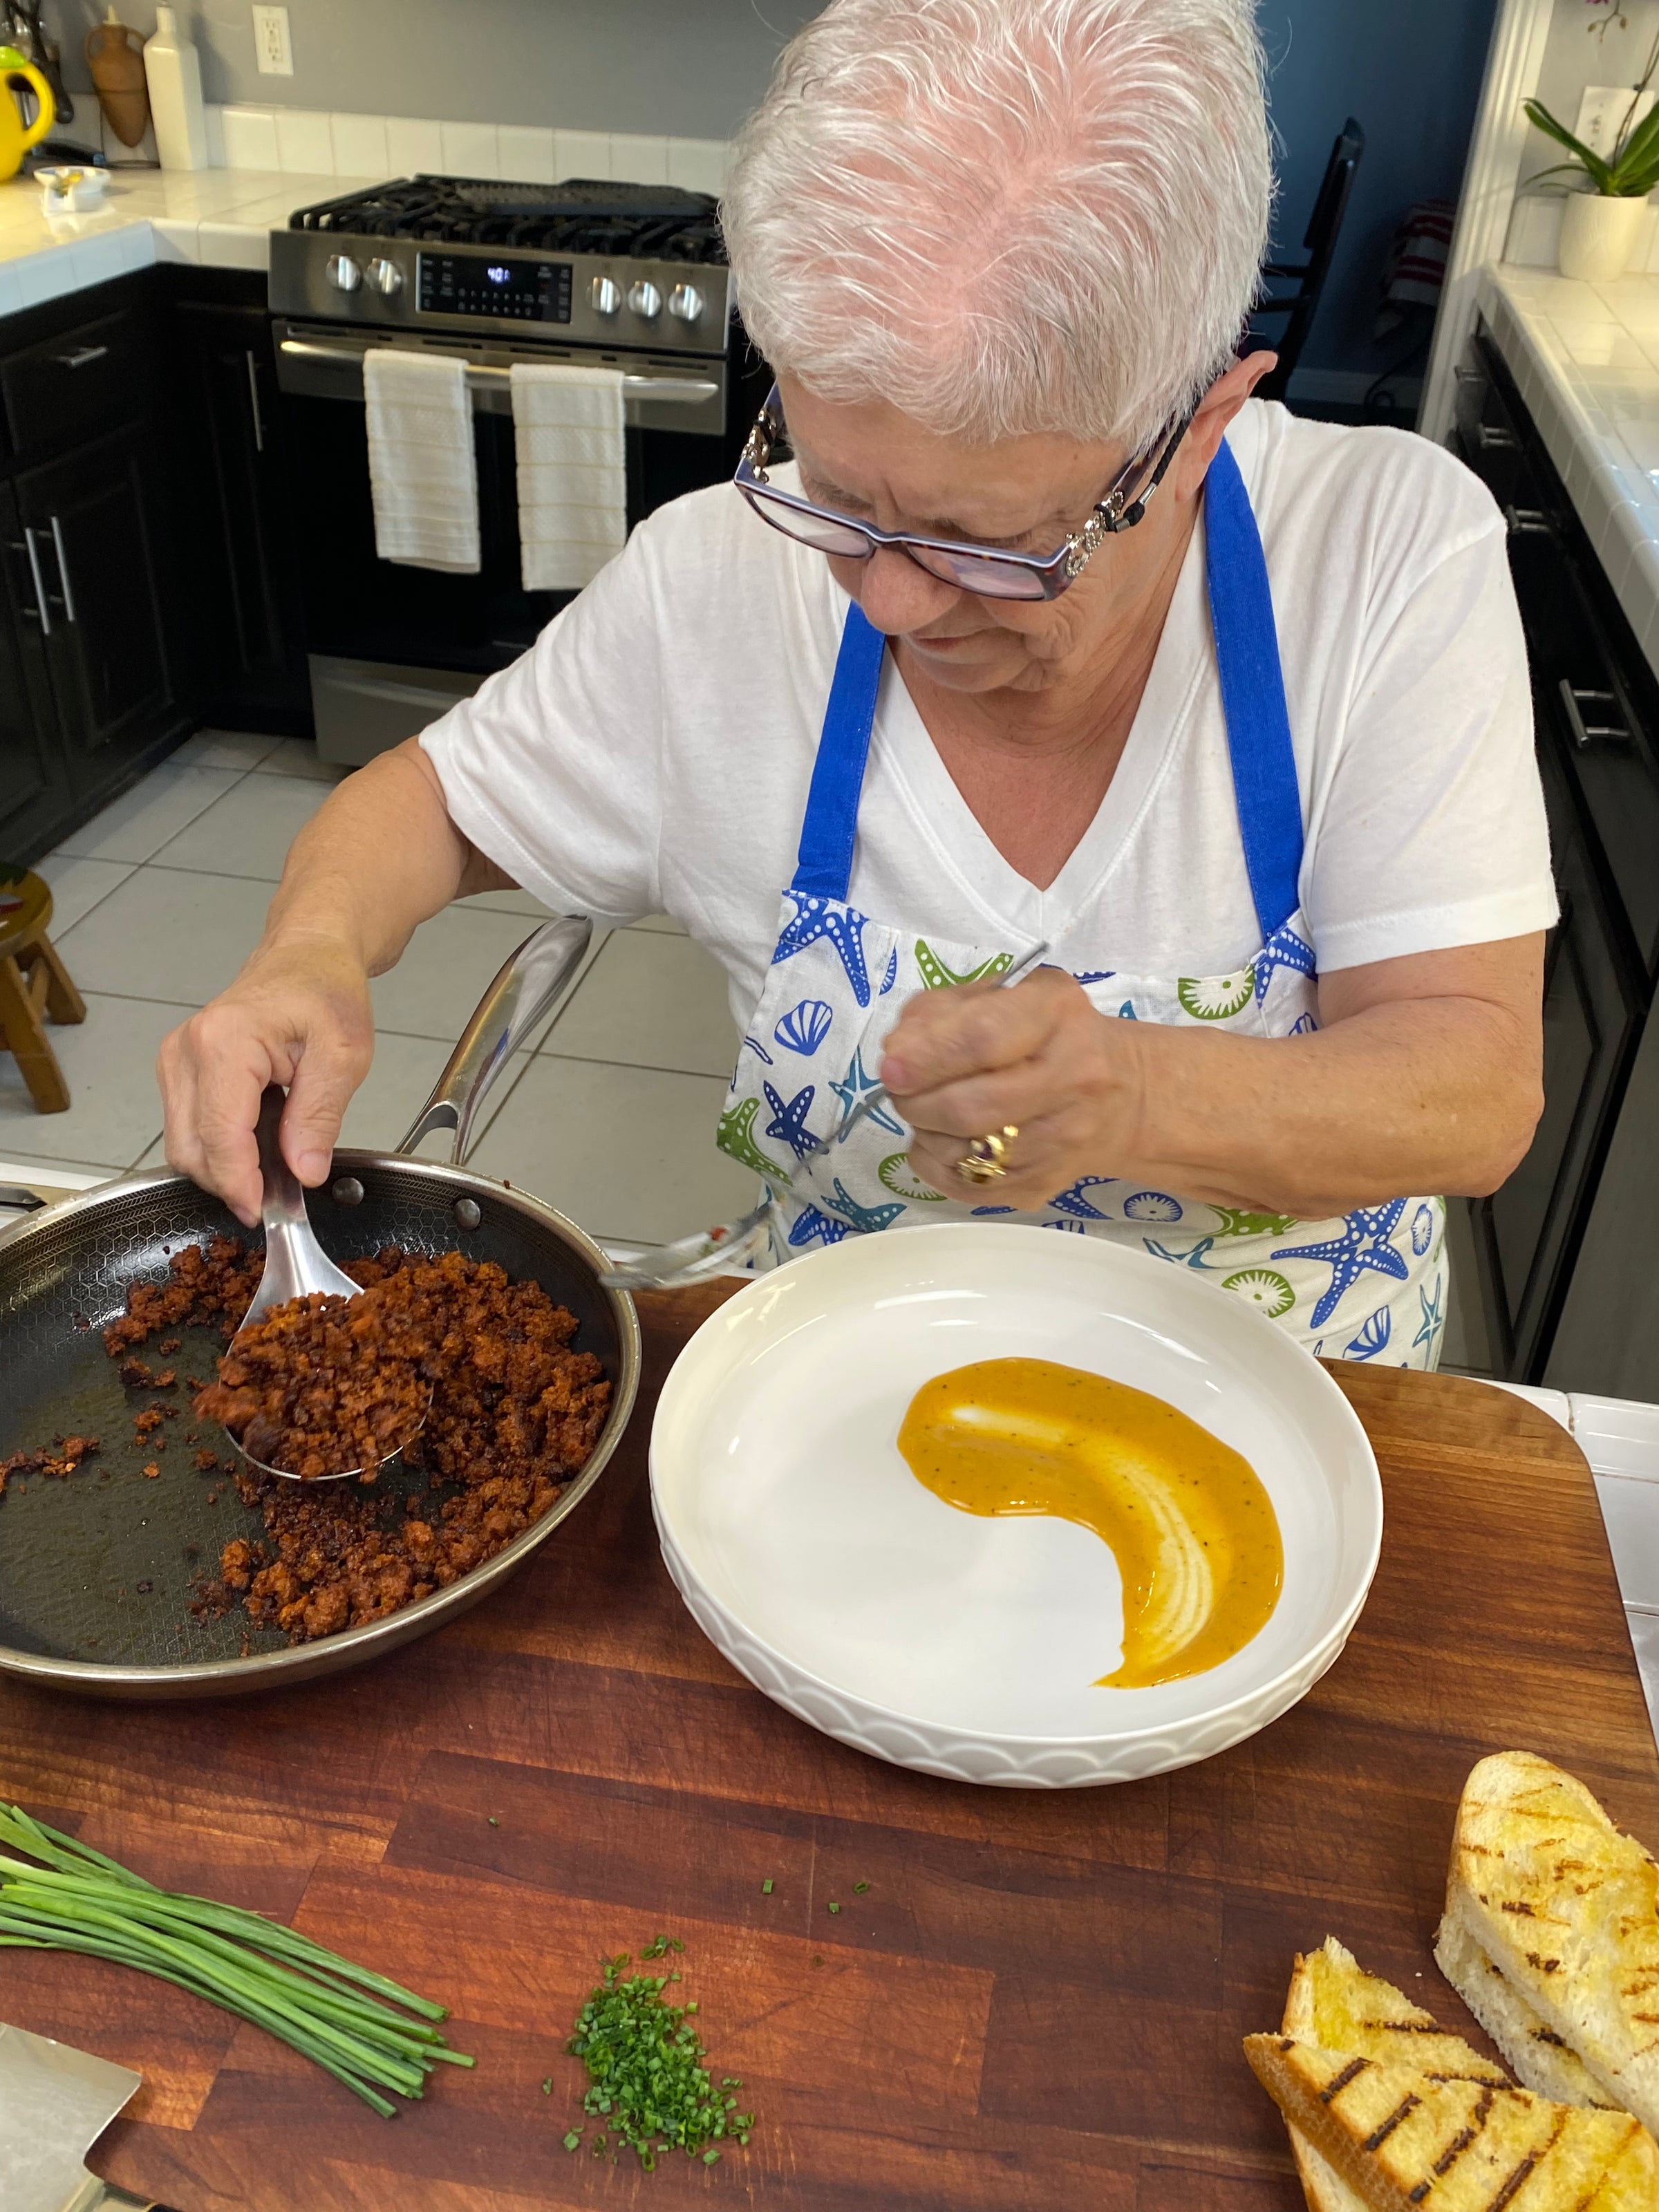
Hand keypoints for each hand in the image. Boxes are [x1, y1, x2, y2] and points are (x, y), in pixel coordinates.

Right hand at [157, 935, 375, 1226]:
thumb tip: (303, 1172)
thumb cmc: (326, 991)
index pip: (220, 1136)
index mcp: (225, 1043)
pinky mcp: (178, 1070)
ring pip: (183, 1145)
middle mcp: (186, 1051)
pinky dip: (219, 1149)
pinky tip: (257, 1146)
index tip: (265, 1212)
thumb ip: (320, 1116)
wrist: (306, 957)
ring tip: (272, 1172)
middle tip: (277, 1201)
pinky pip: (188, 1129)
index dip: (240, 1184)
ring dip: (223, 1170)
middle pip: (192, 1148)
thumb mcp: (345, 1054)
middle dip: (231, 1184)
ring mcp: (176, 1061)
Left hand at [878, 967, 1141, 1208]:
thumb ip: (939, 1012)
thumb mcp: (999, 996)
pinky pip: (965, 1185)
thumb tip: (897, 1054)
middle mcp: (1072, 1077)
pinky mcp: (1045, 1184)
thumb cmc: (1045, 1033)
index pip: (983, 1040)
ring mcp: (1063, 1139)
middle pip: (969, 1107)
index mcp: (1057, 1014)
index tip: (891, 1068)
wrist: (1122, 1094)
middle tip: (900, 1090)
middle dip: (914, 1101)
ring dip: (923, 1133)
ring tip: (928, 1111)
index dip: (926, 1058)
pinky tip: (943, 1140)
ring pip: (962, 1153)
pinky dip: (935, 1165)